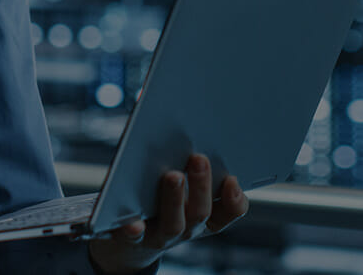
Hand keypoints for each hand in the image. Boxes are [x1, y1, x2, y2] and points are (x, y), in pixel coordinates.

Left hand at [87, 153, 249, 274]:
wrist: (128, 241)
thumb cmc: (159, 201)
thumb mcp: (180, 187)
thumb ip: (190, 164)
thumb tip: (190, 120)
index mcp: (203, 214)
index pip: (229, 211)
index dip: (234, 199)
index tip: (232, 179)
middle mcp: (186, 228)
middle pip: (200, 213)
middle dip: (201, 186)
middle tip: (199, 159)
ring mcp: (159, 235)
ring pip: (173, 224)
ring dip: (175, 200)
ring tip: (173, 176)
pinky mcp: (130, 239)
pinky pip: (132, 237)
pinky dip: (133, 230)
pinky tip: (133, 222)